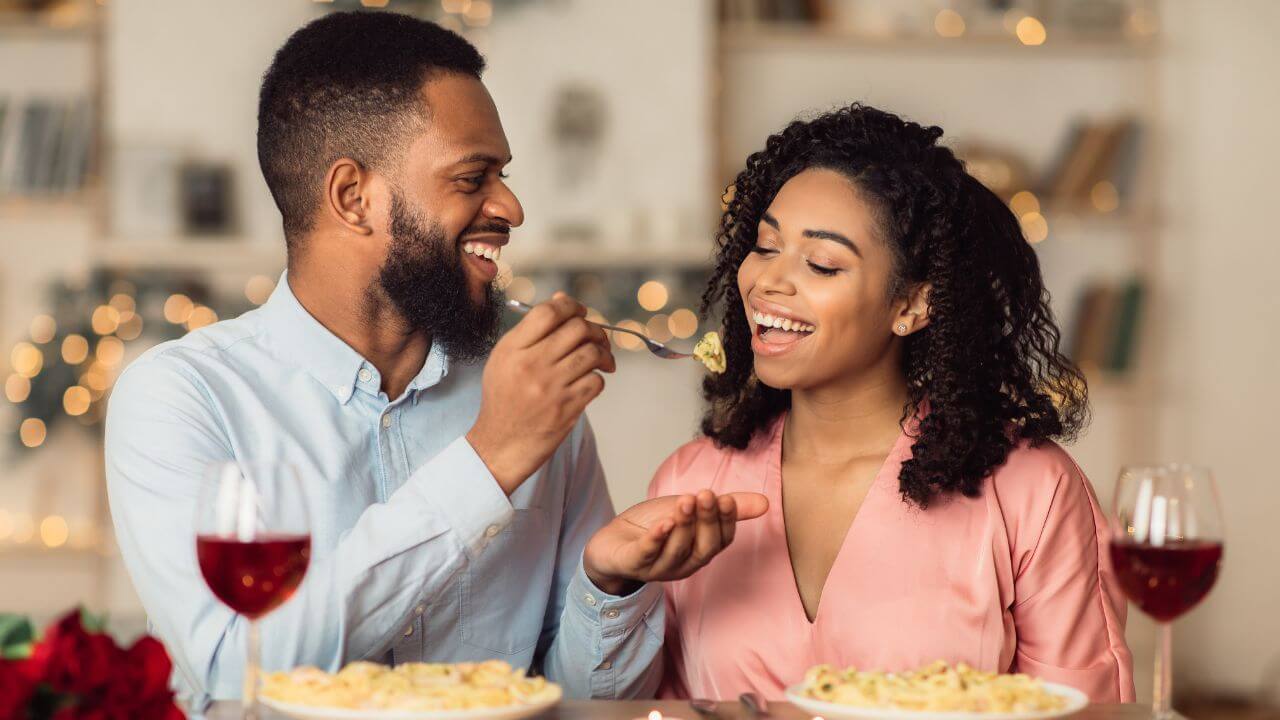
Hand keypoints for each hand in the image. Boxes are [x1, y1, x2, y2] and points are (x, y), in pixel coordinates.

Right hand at [467, 293, 614, 494]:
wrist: (501, 445)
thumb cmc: (505, 398)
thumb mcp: (505, 359)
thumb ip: (532, 330)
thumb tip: (561, 299)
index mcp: (512, 349)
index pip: (548, 313)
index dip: (571, 306)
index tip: (579, 312)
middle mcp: (531, 365)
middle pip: (577, 329)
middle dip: (594, 329)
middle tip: (595, 338)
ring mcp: (550, 388)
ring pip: (592, 353)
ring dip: (603, 353)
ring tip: (601, 359)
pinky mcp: (567, 408)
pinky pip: (597, 381)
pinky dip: (599, 377)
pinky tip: (591, 380)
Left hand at [583, 489, 768, 594]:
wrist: (612, 542)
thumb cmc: (655, 525)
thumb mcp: (691, 511)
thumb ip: (725, 508)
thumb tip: (765, 502)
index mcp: (699, 551)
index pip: (721, 541)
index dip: (726, 522)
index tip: (727, 500)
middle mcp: (683, 564)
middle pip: (702, 548)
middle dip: (707, 521)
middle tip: (707, 495)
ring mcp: (657, 568)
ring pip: (676, 551)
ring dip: (683, 525)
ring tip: (686, 501)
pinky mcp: (632, 563)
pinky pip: (646, 554)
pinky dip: (656, 539)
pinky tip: (663, 523)